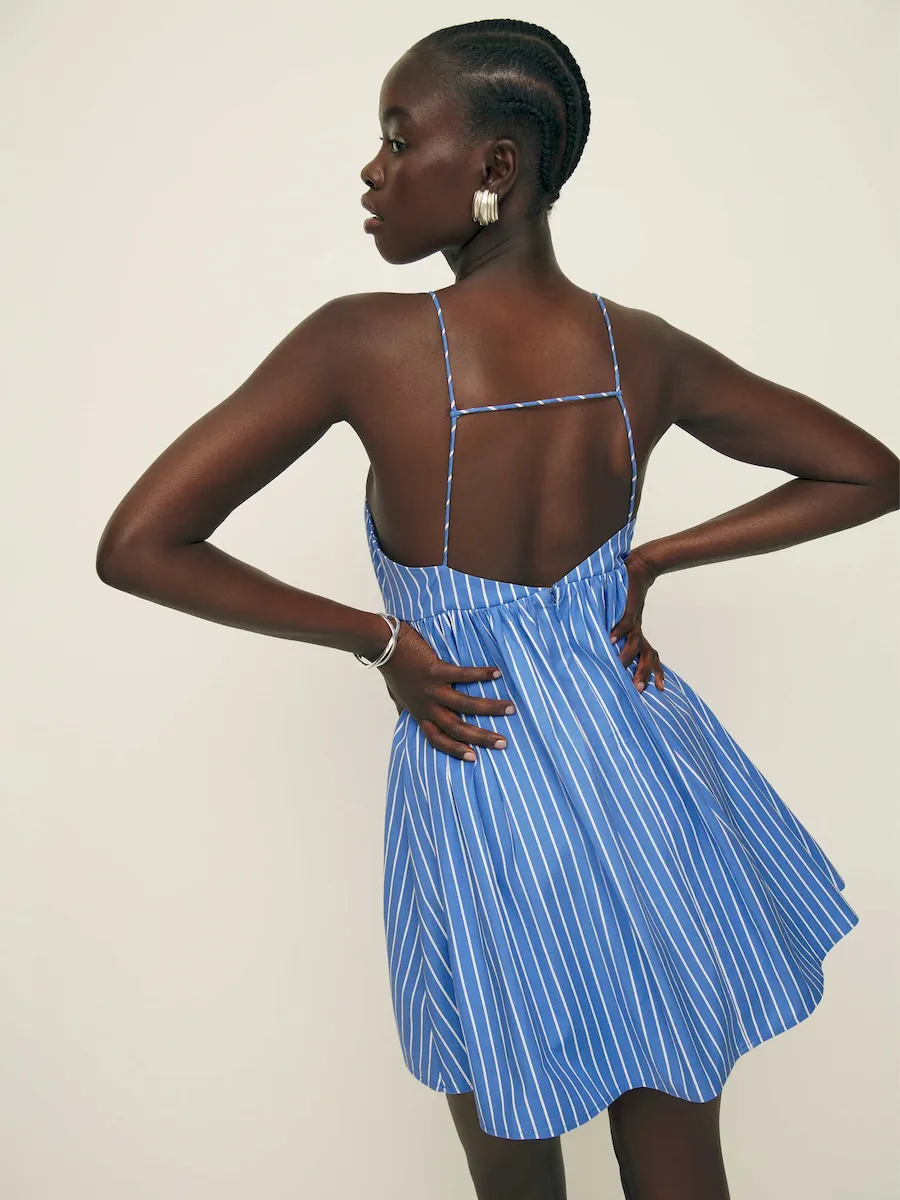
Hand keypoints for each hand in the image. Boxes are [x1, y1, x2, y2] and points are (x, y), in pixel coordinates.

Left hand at [378, 621, 514, 761]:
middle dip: (481, 737)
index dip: (455, 751)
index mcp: (419, 713)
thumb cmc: (392, 669)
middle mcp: (426, 705)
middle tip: (503, 743)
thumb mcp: (398, 695)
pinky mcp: (435, 670)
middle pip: (456, 728)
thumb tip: (406, 714)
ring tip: (510, 709)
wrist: (381, 645)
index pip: (437, 739)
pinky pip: (462, 676)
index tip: (474, 758)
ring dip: (489, 708)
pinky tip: (497, 673)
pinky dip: (480, 675)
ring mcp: (431, 689)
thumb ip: (406, 707)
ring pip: (464, 706)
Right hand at [609, 548, 664, 693]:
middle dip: (644, 672)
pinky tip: (610, 639)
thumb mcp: (622, 615)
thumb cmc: (626, 593)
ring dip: (629, 656)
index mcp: (638, 633)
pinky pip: (623, 623)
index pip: (651, 656)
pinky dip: (617, 631)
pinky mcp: (628, 608)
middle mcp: (638, 630)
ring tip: (620, 666)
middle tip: (638, 688)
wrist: (639, 567)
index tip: (660, 689)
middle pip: (647, 655)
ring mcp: (634, 620)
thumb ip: (615, 629)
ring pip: (635, 643)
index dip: (656, 672)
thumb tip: (604, 643)